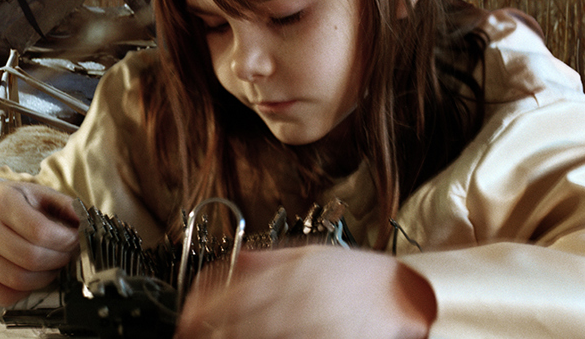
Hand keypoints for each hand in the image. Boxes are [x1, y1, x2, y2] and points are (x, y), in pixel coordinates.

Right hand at [0, 181, 79, 305]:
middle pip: (32, 258)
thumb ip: (63, 204)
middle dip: (60, 258)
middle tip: (68, 252)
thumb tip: (86, 220)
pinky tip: (34, 274)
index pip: (40, 231)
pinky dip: (27, 290)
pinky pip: (6, 295)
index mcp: (1, 204)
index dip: (65, 240)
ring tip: (53, 263)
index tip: (75, 238)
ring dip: (47, 276)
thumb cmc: (5, 203)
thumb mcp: (34, 192)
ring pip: (20, 280)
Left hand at [176, 245, 434, 338]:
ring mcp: (311, 323)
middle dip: (206, 333)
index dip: (197, 309)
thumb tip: (229, 265)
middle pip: (234, 319)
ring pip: (256, 336)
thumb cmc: (352, 274)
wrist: (401, 294)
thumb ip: (265, 260)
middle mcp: (295, 294)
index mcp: (287, 268)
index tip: (184, 323)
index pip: (227, 286)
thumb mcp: (306, 253)